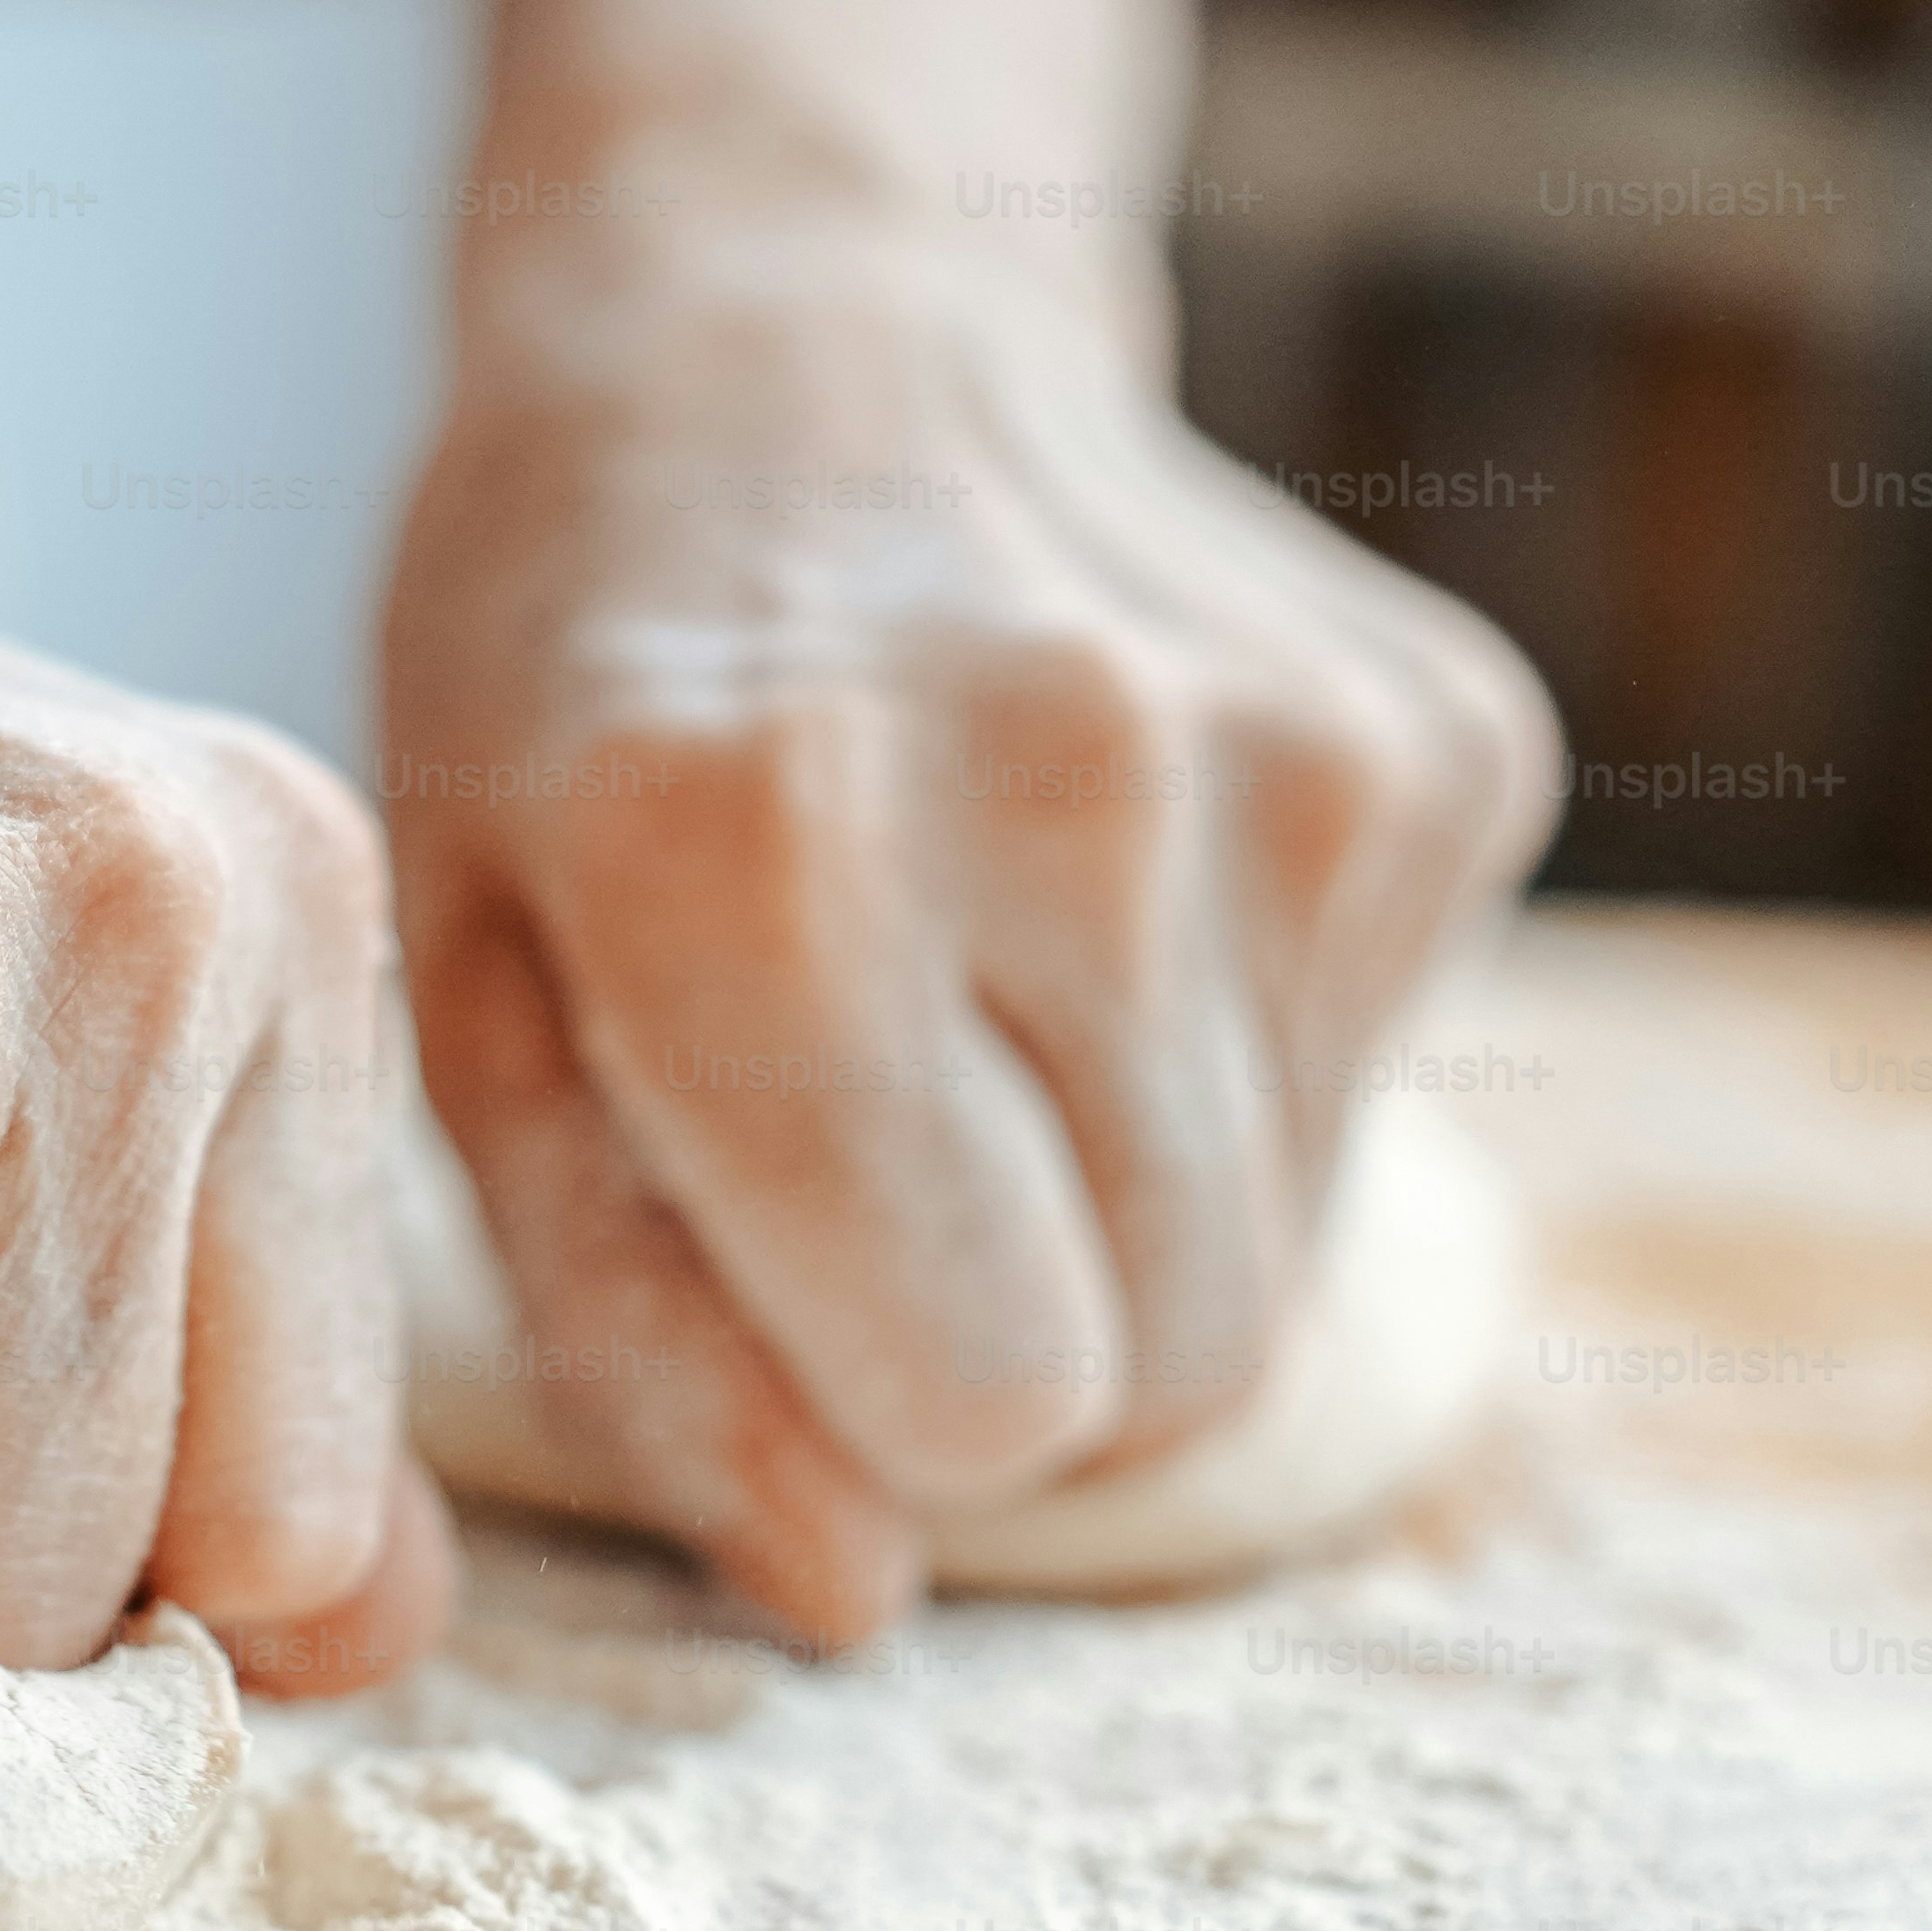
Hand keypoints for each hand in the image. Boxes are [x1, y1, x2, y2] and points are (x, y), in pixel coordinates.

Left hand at [382, 212, 1556, 1641]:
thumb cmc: (579, 721)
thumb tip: (854, 1596)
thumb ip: (642, 1337)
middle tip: (878, 1124)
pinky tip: (1098, 884)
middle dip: (1015, 1330)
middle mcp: (1070, 783)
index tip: (783, 1239)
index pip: (983, 1409)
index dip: (874, 1390)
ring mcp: (1296, 748)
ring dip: (1126, 1209)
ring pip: (1283, 1275)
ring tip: (978, 990)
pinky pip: (1372, 1106)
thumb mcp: (485, 1020)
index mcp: (762, 870)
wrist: (789, 334)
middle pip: (1163, 1373)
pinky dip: (1237, 1063)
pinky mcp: (1445, 743)